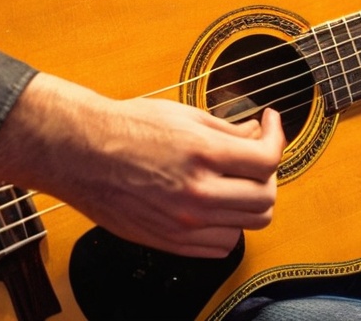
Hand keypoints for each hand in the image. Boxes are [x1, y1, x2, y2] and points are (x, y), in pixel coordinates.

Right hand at [0, 73, 285, 257]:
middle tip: (254, 157)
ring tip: (234, 181)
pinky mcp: (172, 241)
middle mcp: (197, 193)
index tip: (269, 125)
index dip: (277, 137)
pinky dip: (227, 226)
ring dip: (249, 202)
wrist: (83, 153)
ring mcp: (185, 222)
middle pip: (265, 198)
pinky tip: (215, 204)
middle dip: (267, 174)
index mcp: (202, 154)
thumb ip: (227, 130)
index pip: (267, 159)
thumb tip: (257, 136)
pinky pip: (221, 245)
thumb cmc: (125, 129)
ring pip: (248, 225)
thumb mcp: (183, 115)